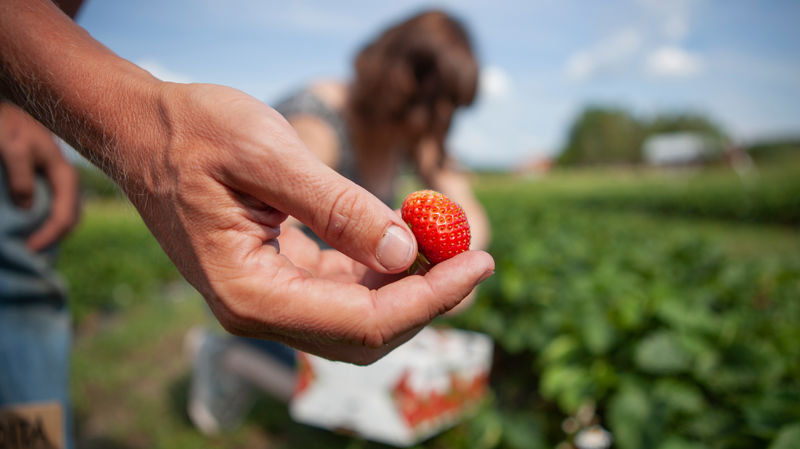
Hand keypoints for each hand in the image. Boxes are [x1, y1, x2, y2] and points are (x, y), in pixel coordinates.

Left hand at [0, 100, 79, 249]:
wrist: (9, 101)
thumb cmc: (8, 121)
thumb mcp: (12, 146)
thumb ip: (21, 176)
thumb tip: (27, 207)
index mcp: (65, 174)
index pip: (66, 215)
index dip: (50, 235)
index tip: (29, 248)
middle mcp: (67, 179)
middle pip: (71, 218)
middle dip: (54, 237)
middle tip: (30, 249)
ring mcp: (59, 178)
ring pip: (65, 212)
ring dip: (52, 228)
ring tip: (32, 239)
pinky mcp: (49, 176)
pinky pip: (55, 204)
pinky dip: (47, 217)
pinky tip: (33, 220)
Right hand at [124, 83, 493, 363]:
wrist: (142, 131)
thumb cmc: (192, 133)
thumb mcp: (266, 156)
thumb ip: (336, 208)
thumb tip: (404, 252)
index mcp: (249, 293)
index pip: (362, 322)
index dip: (429, 298)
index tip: (479, 262)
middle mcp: (259, 310)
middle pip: (365, 333)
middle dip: (427, 300)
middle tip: (475, 256)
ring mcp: (267, 299)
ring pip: (357, 317)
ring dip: (408, 287)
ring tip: (447, 241)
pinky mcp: (276, 279)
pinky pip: (341, 292)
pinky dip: (380, 272)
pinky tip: (403, 238)